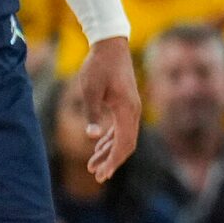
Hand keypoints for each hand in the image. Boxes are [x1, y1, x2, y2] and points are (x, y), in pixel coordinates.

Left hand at [74, 37, 141, 179]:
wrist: (110, 45)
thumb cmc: (98, 66)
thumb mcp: (90, 90)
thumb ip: (92, 114)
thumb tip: (93, 137)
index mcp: (127, 110)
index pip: (124, 143)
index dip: (113, 161)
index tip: (100, 174)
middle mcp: (133, 112)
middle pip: (127, 144)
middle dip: (112, 161)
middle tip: (97, 176)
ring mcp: (131, 108)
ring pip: (124, 137)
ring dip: (110, 152)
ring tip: (92, 165)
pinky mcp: (125, 104)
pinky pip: (122, 128)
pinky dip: (111, 140)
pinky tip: (99, 146)